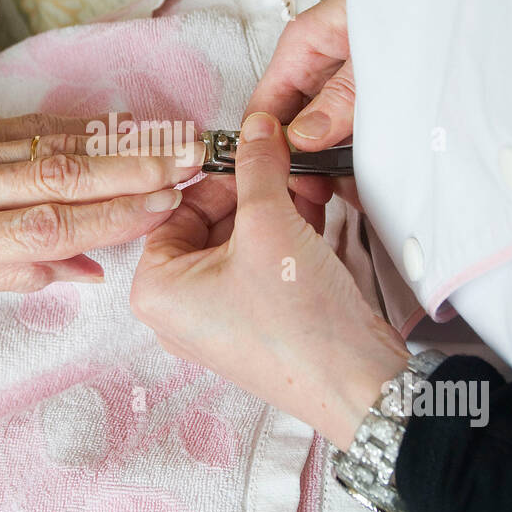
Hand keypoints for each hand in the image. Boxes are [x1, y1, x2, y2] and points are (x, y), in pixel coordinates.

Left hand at [0, 113, 196, 298]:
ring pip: (55, 142)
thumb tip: (88, 270)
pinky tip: (129, 126)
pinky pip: (34, 126)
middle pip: (59, 174)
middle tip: (192, 160)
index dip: (108, 217)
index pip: (43, 226)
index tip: (163, 207)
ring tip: (178, 137)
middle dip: (133, 167)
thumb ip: (10, 276)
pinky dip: (87, 127)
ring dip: (122, 140)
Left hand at [130, 112, 408, 446]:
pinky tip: (315, 212)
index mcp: (155, 290)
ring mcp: (216, 321)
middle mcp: (178, 311)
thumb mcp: (270, 223)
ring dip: (275, 209)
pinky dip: (285, 239)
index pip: (174, 209)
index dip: (216, 175)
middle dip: (253, 192)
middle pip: (209, 225)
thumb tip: (256, 128)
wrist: (356, 382)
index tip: (249, 150)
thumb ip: (257, 167)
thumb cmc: (297, 320)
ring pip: (240, 244)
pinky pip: (260, 267)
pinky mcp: (255, 326)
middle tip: (286, 163)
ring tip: (308, 185)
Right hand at [244, 0, 357, 207]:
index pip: (263, 108)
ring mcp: (339, 82)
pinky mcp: (365, 94)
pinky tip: (369, 179)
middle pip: (289, 125)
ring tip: (350, 195)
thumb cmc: (416, 1)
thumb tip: (304, 140)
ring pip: (319, 133)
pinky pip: (349, 129)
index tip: (286, 184)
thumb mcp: (375, 54)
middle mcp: (314, 66)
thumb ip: (342, 98)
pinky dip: (357, 154)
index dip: (266, 149)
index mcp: (302, 48)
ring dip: (332, 164)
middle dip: (302, 165)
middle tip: (320, 200)